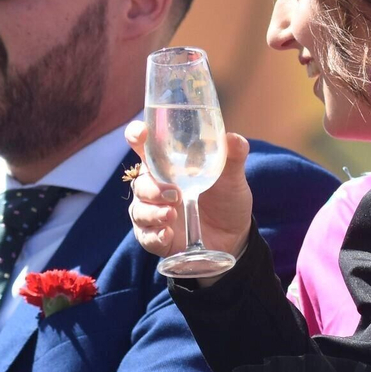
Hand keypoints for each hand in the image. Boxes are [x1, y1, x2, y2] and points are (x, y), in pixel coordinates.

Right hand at [124, 122, 253, 268]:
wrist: (234, 235)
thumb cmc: (227, 198)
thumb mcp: (232, 177)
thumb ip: (233, 156)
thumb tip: (233, 138)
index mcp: (166, 166)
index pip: (144, 147)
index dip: (136, 136)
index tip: (140, 133)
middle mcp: (155, 188)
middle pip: (140, 183)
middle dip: (152, 188)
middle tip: (176, 194)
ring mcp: (153, 213)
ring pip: (139, 210)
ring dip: (153, 212)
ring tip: (172, 214)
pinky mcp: (156, 238)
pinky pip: (146, 236)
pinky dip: (154, 235)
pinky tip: (167, 234)